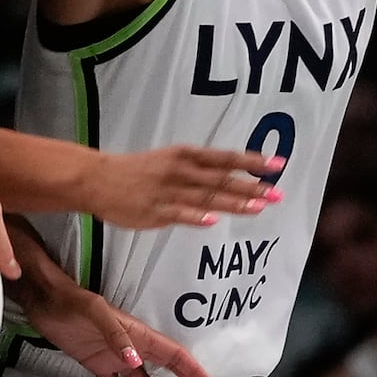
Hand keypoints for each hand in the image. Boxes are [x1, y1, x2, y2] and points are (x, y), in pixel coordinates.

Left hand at [18, 281, 217, 376]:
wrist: (46, 301)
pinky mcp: (98, 367)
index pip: (175, 355)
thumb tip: (138, 362)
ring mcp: (116, 359)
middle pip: (167, 371)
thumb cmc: (73, 303)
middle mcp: (133, 348)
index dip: (194, 372)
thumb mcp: (97, 314)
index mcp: (140, 334)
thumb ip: (118, 337)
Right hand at [85, 147, 285, 228]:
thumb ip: (197, 171)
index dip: (252, 162)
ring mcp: (169, 191)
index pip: (226, 158)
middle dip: (252, 187)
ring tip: (259, 207)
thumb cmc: (137, 171)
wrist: (98, 179)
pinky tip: (213, 220)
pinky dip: (196, 216)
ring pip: (207, 197)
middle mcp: (181, 171)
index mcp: (186, 156)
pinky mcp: (155, 210)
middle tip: (278, 193)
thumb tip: (227, 180)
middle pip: (223, 179)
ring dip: (234, 202)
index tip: (277, 165)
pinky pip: (179, 213)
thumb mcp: (170, 161)